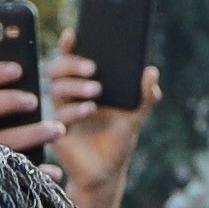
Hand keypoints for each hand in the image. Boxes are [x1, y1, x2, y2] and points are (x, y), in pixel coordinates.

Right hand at [48, 51, 155, 207]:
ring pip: (58, 89)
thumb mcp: (136, 116)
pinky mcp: (59, 131)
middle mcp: (71, 95)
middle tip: (93, 67)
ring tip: (96, 89)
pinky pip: (61, 114)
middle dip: (72, 64)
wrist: (107, 173)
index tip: (73, 34)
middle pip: (58, 70)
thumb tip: (151, 71)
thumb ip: (146, 95)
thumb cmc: (118, 140)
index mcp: (85, 84)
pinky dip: (76, 109)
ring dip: (75, 85)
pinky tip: (90, 108)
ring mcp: (62, 112)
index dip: (69, 45)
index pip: (73, 58)